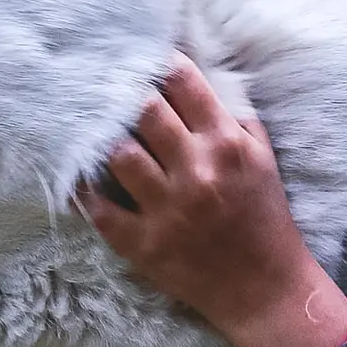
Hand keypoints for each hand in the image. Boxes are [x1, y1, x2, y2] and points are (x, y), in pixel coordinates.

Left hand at [78, 57, 346, 346]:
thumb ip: (233, 115)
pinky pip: (98, 209)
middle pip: (143, 110)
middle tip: (112, 89)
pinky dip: (85, 191)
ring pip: (118, 153)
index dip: (157, 62)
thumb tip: (198, 77)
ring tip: (100, 133)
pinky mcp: (143, 245)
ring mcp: (167, 210)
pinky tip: (81, 177)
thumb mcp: (262, 157)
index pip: (183, 82)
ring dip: (107, 140)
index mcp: (227, 144)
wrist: (264, 289)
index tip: (143, 58)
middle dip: (127, 95)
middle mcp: (196, 172)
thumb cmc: (264, 217)